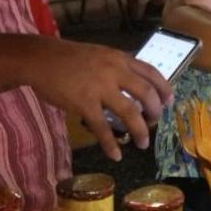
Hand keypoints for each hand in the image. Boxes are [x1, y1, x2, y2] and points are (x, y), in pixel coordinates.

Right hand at [26, 39, 171, 160]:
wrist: (40, 59)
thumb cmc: (69, 58)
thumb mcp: (100, 55)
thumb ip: (117, 68)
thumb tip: (134, 85)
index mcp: (120, 58)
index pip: (152, 72)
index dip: (164, 89)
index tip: (170, 101)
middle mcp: (115, 71)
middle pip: (146, 93)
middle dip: (155, 111)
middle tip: (155, 122)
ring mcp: (100, 88)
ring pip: (129, 112)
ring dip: (140, 130)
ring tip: (143, 143)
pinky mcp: (84, 103)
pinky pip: (102, 128)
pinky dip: (110, 144)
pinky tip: (115, 155)